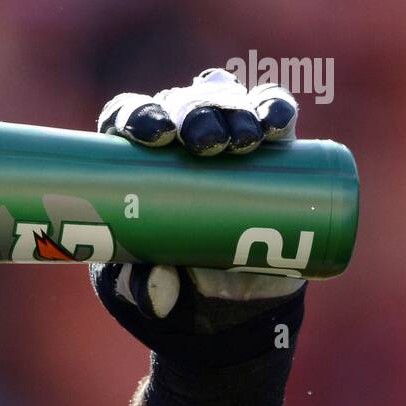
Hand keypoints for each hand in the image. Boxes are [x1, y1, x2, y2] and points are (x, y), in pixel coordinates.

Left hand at [93, 68, 304, 318]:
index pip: (128, 117)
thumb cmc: (166, 278)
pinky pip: (273, 116)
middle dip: (194, 112)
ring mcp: (225, 138)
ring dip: (236, 110)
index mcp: (134, 156)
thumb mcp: (134, 289)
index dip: (139, 115)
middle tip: (205, 143)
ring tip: (243, 141)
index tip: (155, 137)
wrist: (226, 303)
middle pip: (180, 104)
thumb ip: (137, 288)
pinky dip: (277, 108)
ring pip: (227, 102)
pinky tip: (278, 120)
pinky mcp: (270, 153)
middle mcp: (178, 137)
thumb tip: (161, 289)